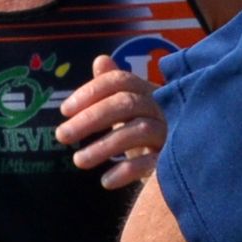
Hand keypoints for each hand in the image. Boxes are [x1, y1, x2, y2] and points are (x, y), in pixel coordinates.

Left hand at [56, 62, 168, 190]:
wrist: (180, 168)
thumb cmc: (148, 137)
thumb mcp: (129, 113)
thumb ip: (113, 90)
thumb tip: (100, 60)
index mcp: (149, 93)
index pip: (120, 81)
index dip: (91, 91)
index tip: (65, 110)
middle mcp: (162, 108)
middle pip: (125, 104)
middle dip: (90, 119)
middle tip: (61, 135)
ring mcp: (171, 133)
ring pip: (137, 131)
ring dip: (103, 146)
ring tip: (78, 161)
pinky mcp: (174, 160)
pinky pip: (150, 162)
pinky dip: (126, 171)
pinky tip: (106, 181)